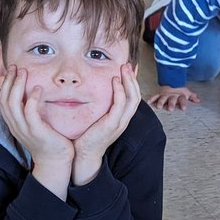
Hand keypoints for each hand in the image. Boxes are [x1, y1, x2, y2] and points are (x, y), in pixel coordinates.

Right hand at [0, 64, 74, 197]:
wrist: (55, 162)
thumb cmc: (48, 141)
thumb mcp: (35, 123)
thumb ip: (30, 109)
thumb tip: (32, 91)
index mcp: (14, 123)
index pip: (1, 100)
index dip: (2, 83)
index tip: (8, 69)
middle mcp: (16, 126)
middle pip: (4, 100)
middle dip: (8, 81)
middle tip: (15, 66)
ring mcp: (25, 130)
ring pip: (13, 104)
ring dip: (17, 86)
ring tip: (24, 72)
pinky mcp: (36, 132)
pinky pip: (30, 113)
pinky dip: (32, 99)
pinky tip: (37, 88)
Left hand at [72, 64, 140, 185]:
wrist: (83, 155)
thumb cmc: (87, 137)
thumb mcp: (97, 118)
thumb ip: (101, 107)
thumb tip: (95, 92)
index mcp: (121, 119)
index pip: (133, 97)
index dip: (133, 82)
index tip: (130, 68)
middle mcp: (123, 120)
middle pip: (136, 96)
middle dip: (133, 78)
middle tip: (127, 64)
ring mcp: (119, 123)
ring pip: (132, 99)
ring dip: (129, 82)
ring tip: (124, 68)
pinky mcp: (111, 125)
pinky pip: (120, 105)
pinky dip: (120, 92)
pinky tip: (115, 81)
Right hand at [146, 85, 199, 111]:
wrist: (172, 79)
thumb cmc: (179, 89)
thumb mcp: (186, 92)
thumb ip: (192, 97)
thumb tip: (198, 100)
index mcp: (179, 96)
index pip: (182, 99)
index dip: (183, 103)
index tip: (184, 108)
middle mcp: (172, 96)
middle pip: (172, 100)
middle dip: (171, 104)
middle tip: (170, 109)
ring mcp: (165, 95)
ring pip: (163, 99)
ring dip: (161, 102)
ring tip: (159, 106)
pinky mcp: (160, 94)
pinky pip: (155, 96)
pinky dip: (151, 99)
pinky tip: (148, 102)